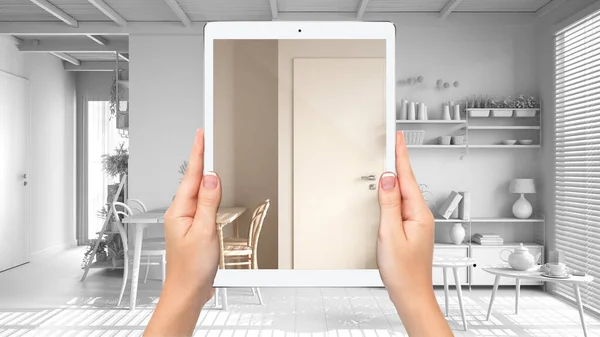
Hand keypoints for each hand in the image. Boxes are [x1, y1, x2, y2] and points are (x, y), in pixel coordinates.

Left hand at [145, 129, 221, 336]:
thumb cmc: (192, 268)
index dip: (197, 153)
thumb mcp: (204, 231)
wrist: (188, 291)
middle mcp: (180, 214)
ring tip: (211, 160)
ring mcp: (186, 222)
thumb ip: (207, 202)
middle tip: (208, 140)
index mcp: (179, 211)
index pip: (190, 175)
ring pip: (198, 192)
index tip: (201, 134)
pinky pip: (201, 205)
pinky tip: (213, 193)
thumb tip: (211, 177)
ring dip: (204, 176)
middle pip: (192, 180)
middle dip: (200, 159)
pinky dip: (208, 194)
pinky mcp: (193, 230)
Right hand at [376, 131, 451, 335]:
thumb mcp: (390, 234)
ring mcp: (417, 223)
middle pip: (407, 182)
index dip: (401, 155)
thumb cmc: (403, 271)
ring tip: (388, 160)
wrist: (411, 294)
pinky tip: (389, 191)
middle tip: (391, 142)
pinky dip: (394, 193)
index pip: (407, 177)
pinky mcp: (411, 229)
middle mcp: (421, 216)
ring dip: (395, 177)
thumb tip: (387, 179)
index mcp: (418, 214)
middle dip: (398, 161)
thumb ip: (388, 204)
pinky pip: (402, 204)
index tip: (397, 138)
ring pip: (404, 193)